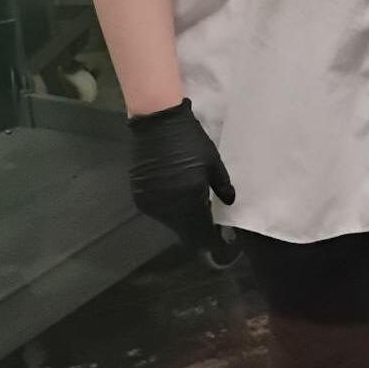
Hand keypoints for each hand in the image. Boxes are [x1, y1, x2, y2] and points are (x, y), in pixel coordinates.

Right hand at [127, 99, 235, 253]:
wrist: (157, 124)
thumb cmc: (190, 140)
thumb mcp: (213, 161)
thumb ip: (222, 185)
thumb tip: (229, 203)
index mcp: (190, 197)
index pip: (201, 231)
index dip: (213, 241)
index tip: (224, 243)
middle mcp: (168, 206)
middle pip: (185, 231)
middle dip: (199, 233)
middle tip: (213, 230)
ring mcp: (151, 203)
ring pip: (172, 223)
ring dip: (185, 222)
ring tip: (198, 214)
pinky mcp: (139, 197)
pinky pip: (160, 213)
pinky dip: (172, 211)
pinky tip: (180, 202)